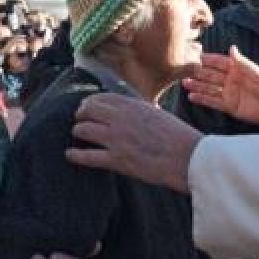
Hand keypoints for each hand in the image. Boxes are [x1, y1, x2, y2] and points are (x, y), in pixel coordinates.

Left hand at [67, 94, 201, 192]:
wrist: (188, 157)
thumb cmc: (179, 137)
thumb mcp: (158, 114)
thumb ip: (141, 111)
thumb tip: (133, 111)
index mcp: (133, 106)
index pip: (102, 98)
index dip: (90, 102)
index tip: (87, 106)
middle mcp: (121, 119)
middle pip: (87, 111)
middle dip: (81, 115)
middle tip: (79, 120)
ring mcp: (116, 139)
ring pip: (83, 130)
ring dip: (78, 132)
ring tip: (77, 134)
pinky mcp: (116, 160)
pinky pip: (87, 156)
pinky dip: (75, 155)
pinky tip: (70, 155)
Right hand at [183, 46, 258, 129]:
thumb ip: (243, 63)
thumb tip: (231, 48)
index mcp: (238, 69)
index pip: (220, 62)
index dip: (208, 59)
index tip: (195, 56)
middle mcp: (232, 80)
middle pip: (211, 75)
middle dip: (198, 73)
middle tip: (183, 70)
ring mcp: (230, 94)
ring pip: (210, 88)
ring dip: (197, 86)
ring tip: (184, 83)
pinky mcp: (230, 107)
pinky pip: (213, 102)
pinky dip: (203, 99)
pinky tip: (192, 97)